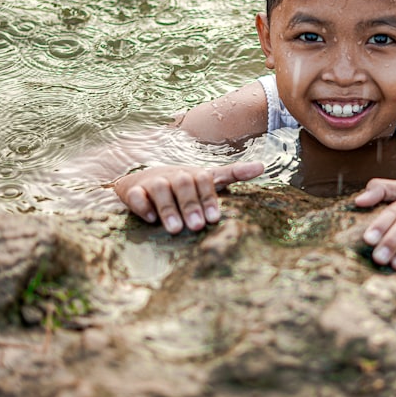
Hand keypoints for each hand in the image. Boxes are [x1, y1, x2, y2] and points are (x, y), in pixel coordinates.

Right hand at [113, 161, 263, 233]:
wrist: (139, 180)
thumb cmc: (181, 184)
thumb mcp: (206, 178)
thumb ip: (232, 174)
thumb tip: (262, 166)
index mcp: (194, 175)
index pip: (206, 179)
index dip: (210, 198)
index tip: (215, 218)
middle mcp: (174, 175)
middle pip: (184, 183)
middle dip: (191, 205)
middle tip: (197, 226)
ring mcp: (153, 182)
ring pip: (161, 189)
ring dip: (169, 208)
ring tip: (176, 229)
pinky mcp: (133, 190)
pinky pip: (136, 196)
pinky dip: (143, 206)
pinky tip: (151, 219)